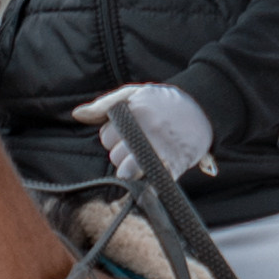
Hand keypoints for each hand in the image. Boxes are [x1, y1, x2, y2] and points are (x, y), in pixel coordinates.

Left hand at [72, 80, 214, 184]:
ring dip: (131, 169)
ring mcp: (161, 149)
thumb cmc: (162, 102)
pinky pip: (149, 182)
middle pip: (115, 156)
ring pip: (127, 171)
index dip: (114, 136)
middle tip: (138, 144)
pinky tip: (150, 175)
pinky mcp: (174, 164)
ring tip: (143, 159)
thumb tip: (77, 115)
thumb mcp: (133, 94)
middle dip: (122, 152)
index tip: (127, 131)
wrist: (202, 109)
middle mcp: (147, 131)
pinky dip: (146, 183)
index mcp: (135, 112)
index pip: (106, 137)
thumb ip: (104, 105)